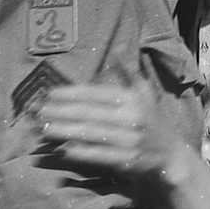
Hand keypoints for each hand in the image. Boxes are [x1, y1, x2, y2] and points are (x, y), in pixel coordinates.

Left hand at [39, 84, 189, 184]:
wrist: (170, 155)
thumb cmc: (152, 121)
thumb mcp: (145, 92)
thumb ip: (129, 71)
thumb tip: (119, 47)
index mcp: (132, 99)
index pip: (96, 94)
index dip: (71, 94)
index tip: (50, 94)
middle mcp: (131, 118)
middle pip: (89, 113)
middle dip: (61, 112)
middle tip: (38, 111)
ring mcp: (128, 140)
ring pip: (90, 133)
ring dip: (64, 131)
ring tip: (43, 128)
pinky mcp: (127, 161)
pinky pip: (99, 155)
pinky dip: (80, 152)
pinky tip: (63, 149)